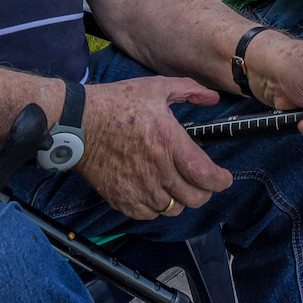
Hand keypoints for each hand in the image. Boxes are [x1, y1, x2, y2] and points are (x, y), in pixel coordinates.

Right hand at [75, 76, 230, 219]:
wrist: (78, 123)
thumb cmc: (116, 104)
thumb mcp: (157, 87)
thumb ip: (190, 90)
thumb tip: (212, 98)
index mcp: (168, 143)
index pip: (205, 175)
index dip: (221, 181)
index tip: (223, 178)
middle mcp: (156, 170)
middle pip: (194, 198)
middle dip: (203, 191)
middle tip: (200, 181)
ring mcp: (138, 187)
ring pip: (174, 209)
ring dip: (179, 199)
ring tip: (175, 183)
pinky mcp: (122, 199)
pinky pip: (150, 215)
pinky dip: (157, 207)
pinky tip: (154, 190)